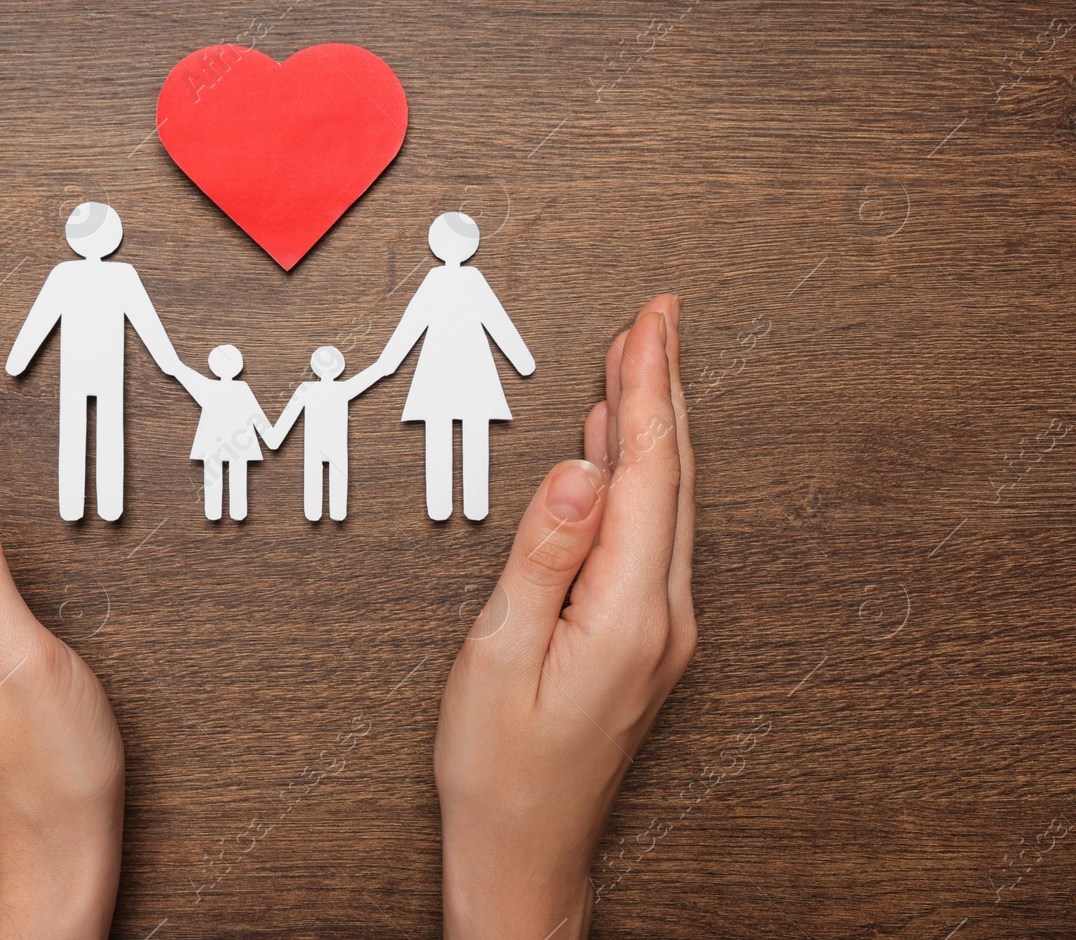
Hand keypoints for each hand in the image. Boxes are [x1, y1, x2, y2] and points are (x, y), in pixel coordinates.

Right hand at [434, 294, 694, 939]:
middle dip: (661, 388)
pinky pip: (649, 535)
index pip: (645, 474)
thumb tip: (577, 469)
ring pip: (664, 502)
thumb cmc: (500, 766)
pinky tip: (617, 455)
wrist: (525, 848)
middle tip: (655, 319)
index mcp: (629, 614)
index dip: (647, 389)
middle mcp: (662, 617)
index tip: (648, 325)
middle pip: (669, 477)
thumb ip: (543, 556)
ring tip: (638, 365)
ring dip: (652, 427)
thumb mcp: (499, 654)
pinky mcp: (644, 639)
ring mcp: (660, 630)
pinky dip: (637, 477)